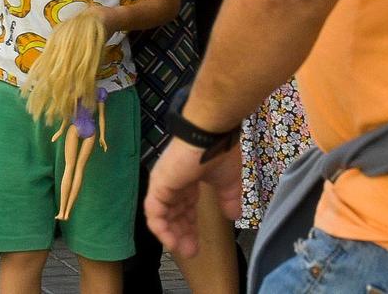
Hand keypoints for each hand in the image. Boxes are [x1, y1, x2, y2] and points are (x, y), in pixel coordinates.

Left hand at [145, 139, 241, 258]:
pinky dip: (161, 228)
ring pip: (162, 215)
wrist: (209, 135)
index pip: (185, 208)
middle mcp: (173, 183)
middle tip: (191, 252)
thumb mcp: (228, 182)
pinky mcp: (158, 185)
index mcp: (188, 181)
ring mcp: (164, 184)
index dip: (190, 227)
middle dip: (182, 234)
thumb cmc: (218, 152)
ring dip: (171, 235)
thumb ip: (228, 199)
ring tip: (184, 250)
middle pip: (174, 214)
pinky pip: (153, 211)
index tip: (198, 246)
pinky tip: (171, 242)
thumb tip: (233, 216)